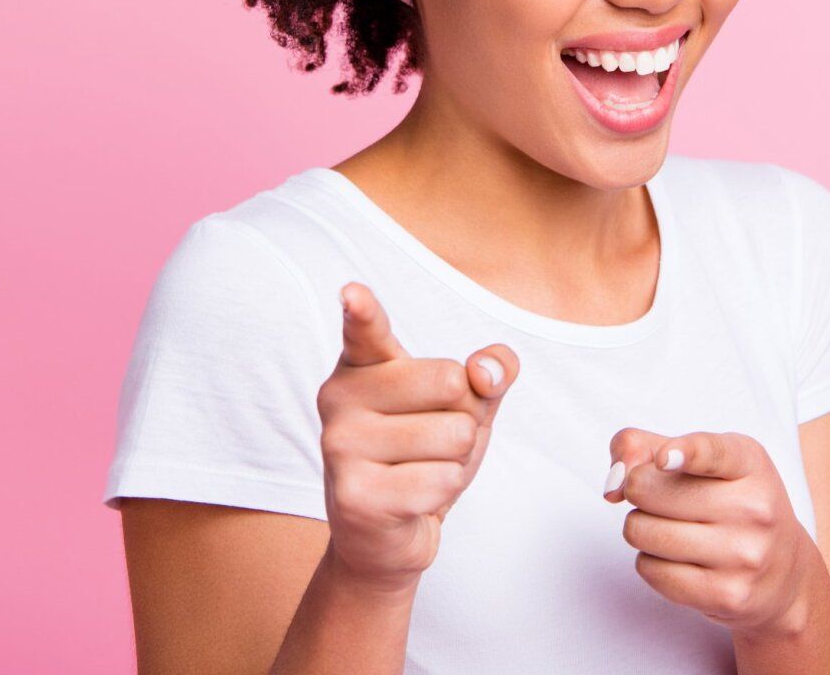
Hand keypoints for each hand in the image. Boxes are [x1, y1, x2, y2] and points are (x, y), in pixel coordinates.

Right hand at [316, 281, 517, 590]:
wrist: (385, 535)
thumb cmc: (425, 454)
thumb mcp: (466, 405)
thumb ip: (490, 372)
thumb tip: (488, 373)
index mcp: (362, 365)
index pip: (366, 330)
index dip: (362, 310)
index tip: (353, 293)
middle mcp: (339, 398)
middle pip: (453, 382)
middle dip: (465, 418)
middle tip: (429, 442)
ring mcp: (340, 447)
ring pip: (455, 435)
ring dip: (456, 462)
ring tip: (418, 471)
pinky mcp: (354, 496)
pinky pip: (442, 481)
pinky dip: (443, 493)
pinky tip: (411, 501)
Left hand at [603, 428, 819, 637]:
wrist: (784, 573)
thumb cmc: (732, 505)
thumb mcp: (705, 462)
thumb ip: (646, 447)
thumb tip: (613, 485)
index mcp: (749, 463)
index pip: (713, 453)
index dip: (684, 453)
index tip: (664, 458)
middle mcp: (754, 508)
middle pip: (649, 490)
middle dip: (638, 492)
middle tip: (662, 500)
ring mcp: (743, 555)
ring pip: (643, 532)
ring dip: (641, 529)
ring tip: (672, 529)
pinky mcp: (728, 595)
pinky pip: (651, 572)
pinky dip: (651, 563)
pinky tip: (678, 560)